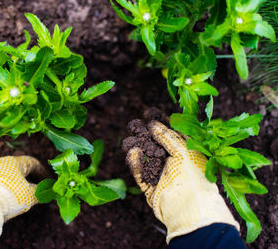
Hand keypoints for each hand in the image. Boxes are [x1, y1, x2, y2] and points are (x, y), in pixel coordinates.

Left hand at [0, 156, 45, 237]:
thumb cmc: (8, 195)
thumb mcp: (29, 196)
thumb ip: (39, 192)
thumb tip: (46, 192)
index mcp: (15, 162)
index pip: (32, 163)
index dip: (41, 172)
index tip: (47, 181)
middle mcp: (0, 162)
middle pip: (16, 168)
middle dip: (26, 178)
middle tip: (32, 189)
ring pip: (3, 175)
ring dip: (11, 184)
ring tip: (15, 197)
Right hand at [126, 121, 238, 242]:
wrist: (189, 209)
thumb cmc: (193, 177)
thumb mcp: (183, 150)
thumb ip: (167, 136)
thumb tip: (152, 124)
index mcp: (186, 152)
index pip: (171, 132)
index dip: (160, 122)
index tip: (149, 112)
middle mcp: (173, 161)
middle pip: (155, 143)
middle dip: (144, 133)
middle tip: (134, 124)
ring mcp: (161, 174)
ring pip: (145, 157)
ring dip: (137, 147)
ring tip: (128, 139)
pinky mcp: (150, 186)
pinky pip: (140, 172)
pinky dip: (135, 163)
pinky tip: (132, 152)